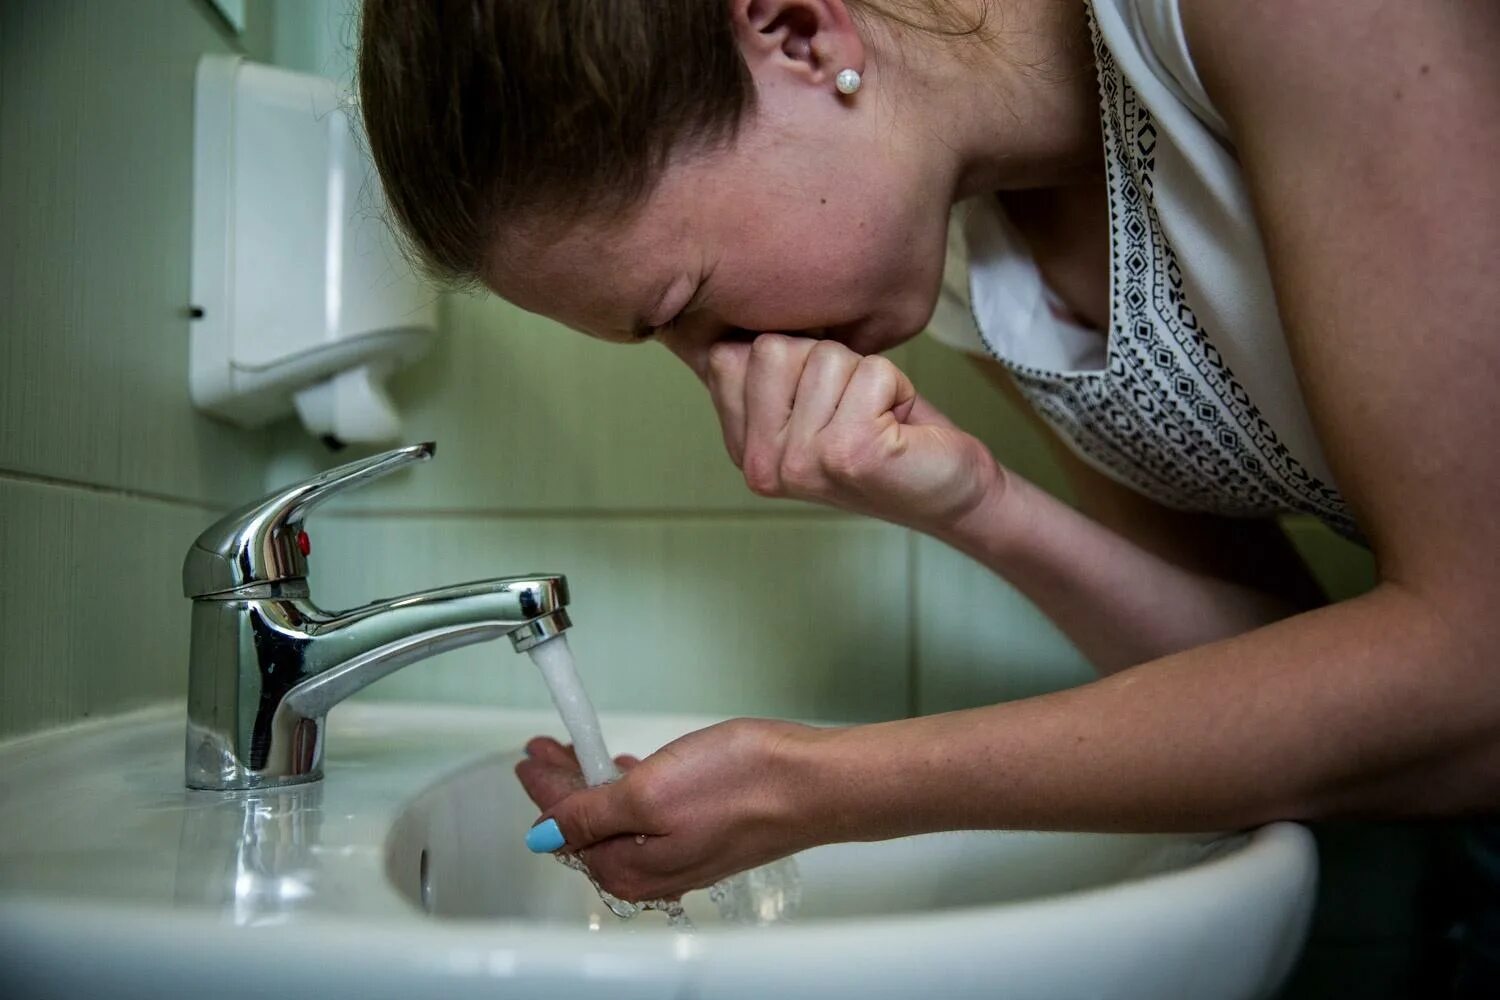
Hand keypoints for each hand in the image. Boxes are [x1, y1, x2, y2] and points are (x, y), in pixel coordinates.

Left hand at [515, 719, 823, 901]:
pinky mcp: (704, 831)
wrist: (811, 783)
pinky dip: (626, 789)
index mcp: (629, 867)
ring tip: (574, 752)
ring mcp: (680, 851)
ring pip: (617, 818)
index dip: (542, 788)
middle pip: (587, 826)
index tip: (528, 757)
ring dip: (591, 783)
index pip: (566, 827)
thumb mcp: (648, 793)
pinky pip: (648, 815)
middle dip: (561, 786)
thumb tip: (546, 834)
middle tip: (542, 749)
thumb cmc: (742, 787)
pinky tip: (624, 770)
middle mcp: (652, 869)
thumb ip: (591, 814)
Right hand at [701, 334, 1001, 532]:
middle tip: (853, 406)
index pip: (729, 354)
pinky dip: (896, 387)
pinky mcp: (847, 453)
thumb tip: (729, 309)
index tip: (817, 394)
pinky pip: (872, 372)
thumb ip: (766, 369)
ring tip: (876, 417)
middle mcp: (761, 463)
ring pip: (826, 356)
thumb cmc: (883, 436)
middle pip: (774, 347)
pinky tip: (895, 428)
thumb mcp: (807, 398)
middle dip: (828, 361)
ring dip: (866, 377)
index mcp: (743, 447)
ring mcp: (800, 462)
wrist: (948, 492)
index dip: (788, 353)